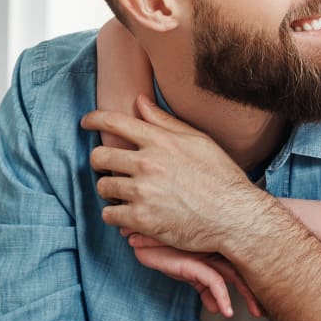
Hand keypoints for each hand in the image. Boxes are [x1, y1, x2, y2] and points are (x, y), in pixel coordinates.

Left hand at [82, 97, 267, 253]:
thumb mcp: (199, 141)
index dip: (94, 119)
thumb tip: (140, 102)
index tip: (86, 122)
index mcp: (160, 141)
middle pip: (100, 156)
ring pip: (103, 187)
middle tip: (112, 169)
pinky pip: (110, 215)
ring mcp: (142, 192)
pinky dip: (116, 215)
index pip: (114, 122)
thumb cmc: (221, 177)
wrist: (235, 216)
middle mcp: (147, 163)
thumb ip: (166, 122)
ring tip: (127, 194)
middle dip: (102, 162)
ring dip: (111, 191)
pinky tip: (129, 214)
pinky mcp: (141, 219)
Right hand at [126, 231, 263, 317]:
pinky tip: (224, 310)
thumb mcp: (189, 273)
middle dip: (260, 288)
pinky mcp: (195, 261)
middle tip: (271, 307)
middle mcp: (218, 250)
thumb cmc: (165, 250)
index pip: (246, 265)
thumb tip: (219, 308)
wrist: (142, 239)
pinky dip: (221, 297)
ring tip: (256, 313)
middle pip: (248, 269)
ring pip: (236, 276)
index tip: (269, 300)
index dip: (259, 281)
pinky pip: (214, 281)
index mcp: (220, 251)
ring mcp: (208, 254)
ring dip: (248, 296)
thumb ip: (205, 288)